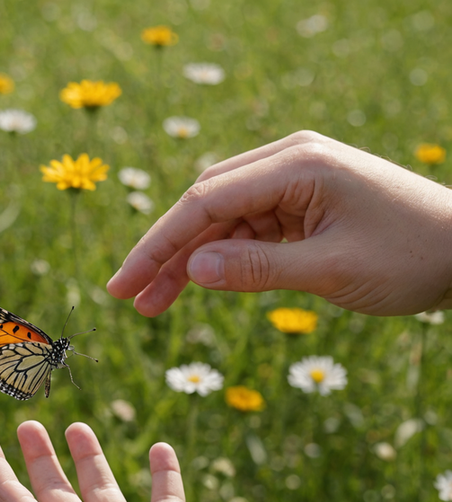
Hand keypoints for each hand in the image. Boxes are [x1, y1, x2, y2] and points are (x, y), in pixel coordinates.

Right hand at [107, 130, 451, 316]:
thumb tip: (190, 269)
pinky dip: (221, 259)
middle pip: (204, 207)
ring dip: (188, 262)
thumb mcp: (330, 269)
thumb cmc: (411, 256)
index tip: (123, 282)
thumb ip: (256, 268)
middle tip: (128, 296)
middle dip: (165, 253)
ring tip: (153, 304)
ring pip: (220, 222)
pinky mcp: (298, 205)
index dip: (158, 245)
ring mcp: (291, 183)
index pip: (205, 201)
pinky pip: (246, 231)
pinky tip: (198, 284)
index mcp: (296, 164)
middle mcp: (287, 163)